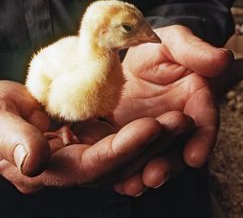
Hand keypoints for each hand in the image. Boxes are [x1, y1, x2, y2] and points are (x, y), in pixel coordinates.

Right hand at [0, 81, 193, 193]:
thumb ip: (14, 141)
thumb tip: (34, 163)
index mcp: (50, 169)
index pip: (95, 164)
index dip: (124, 147)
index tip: (152, 126)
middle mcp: (73, 169)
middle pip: (119, 162)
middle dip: (151, 144)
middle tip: (180, 121)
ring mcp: (84, 156)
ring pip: (127, 152)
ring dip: (155, 138)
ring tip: (181, 119)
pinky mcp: (91, 143)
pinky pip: (123, 139)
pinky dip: (144, 131)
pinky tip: (164, 117)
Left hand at [112, 25, 232, 195]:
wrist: (131, 58)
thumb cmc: (157, 47)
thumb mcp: (174, 41)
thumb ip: (196, 51)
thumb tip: (224, 60)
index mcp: (196, 98)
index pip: (205, 120)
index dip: (202, 139)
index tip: (195, 157)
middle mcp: (180, 122)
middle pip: (181, 148)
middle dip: (170, 164)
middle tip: (154, 176)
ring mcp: (158, 134)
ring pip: (158, 158)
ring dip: (148, 174)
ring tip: (133, 185)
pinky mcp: (135, 140)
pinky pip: (134, 159)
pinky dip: (127, 171)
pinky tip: (118, 181)